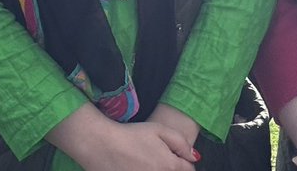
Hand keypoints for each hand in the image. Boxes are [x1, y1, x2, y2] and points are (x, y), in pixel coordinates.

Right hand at [47, 103, 197, 170]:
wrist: (101, 145)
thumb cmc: (130, 135)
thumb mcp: (158, 129)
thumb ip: (180, 142)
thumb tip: (195, 157)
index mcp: (170, 166)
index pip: (189, 170)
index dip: (182, 162)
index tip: (173, 156)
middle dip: (171, 168)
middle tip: (157, 159)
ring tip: (146, 163)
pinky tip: (136, 167)